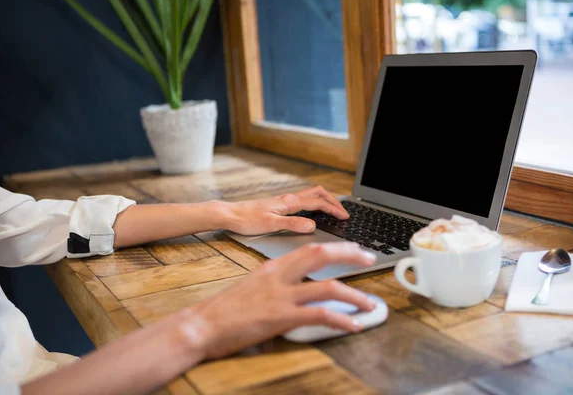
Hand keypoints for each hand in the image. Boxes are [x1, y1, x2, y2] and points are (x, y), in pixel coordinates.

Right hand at [194, 242, 376, 359]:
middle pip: (321, 255)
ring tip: (370, 304)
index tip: (353, 249)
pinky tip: (352, 325)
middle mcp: (279, 276)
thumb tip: (299, 287)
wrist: (202, 325)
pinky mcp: (279, 318)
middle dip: (350, 255)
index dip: (335, 247)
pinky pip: (318, 316)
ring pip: (328, 287)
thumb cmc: (225, 309)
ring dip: (355, 295)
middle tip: (371, 260)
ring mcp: (280, 296)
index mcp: (273, 267)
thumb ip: (277, 283)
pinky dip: (341, 320)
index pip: (309, 248)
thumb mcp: (254, 286)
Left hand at [224, 186, 348, 234]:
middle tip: (344, 212)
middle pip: (317, 193)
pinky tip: (314, 213)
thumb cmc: (247, 220)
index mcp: (289, 202)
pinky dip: (315, 203)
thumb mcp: (271, 225)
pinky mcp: (280, 204)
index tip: (345, 216)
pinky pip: (303, 200)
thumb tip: (312, 226)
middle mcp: (288, 199)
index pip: (318, 203)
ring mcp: (284, 200)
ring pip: (311, 195)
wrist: (230, 214)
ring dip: (325, 200)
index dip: (333, 209)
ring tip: (334, 210)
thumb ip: (292, 224)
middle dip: (333, 201)